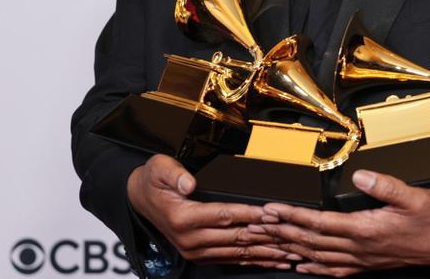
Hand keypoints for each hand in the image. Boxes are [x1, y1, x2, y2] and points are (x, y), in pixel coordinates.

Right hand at [127, 154, 300, 269]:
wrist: (139, 200)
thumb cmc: (153, 182)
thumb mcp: (159, 168)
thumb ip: (174, 173)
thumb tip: (189, 182)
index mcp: (183, 217)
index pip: (224, 215)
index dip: (249, 214)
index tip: (271, 213)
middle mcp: (190, 239)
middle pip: (236, 237)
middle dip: (265, 235)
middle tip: (290, 234)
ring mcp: (196, 250)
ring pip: (238, 252)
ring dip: (265, 252)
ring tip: (289, 251)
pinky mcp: (201, 256)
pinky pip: (233, 260)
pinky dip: (254, 260)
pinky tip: (273, 260)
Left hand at [254, 170, 429, 275]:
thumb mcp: (414, 196)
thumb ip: (385, 186)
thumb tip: (360, 175)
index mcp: (366, 230)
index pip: (320, 223)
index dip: (293, 216)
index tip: (272, 209)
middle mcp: (360, 248)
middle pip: (312, 242)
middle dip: (282, 232)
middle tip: (258, 224)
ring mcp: (364, 259)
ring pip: (318, 257)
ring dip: (292, 249)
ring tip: (270, 243)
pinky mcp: (370, 264)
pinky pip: (335, 270)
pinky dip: (314, 268)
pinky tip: (302, 266)